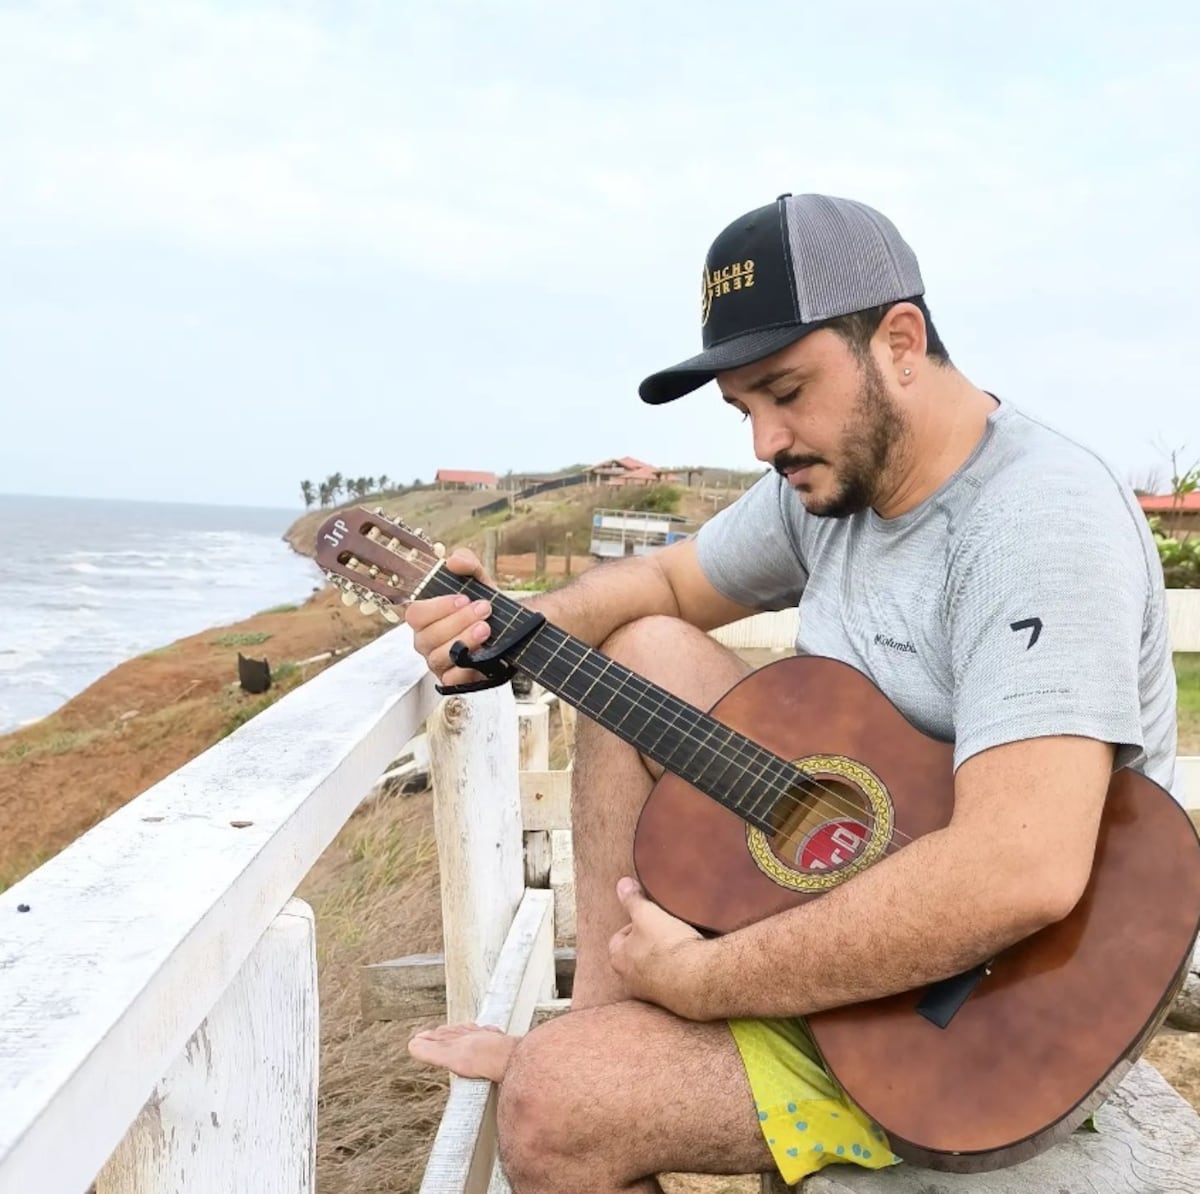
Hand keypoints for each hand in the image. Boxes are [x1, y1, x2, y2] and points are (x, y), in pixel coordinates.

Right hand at [404, 548, 496, 687]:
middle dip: (458, 621)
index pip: (415, 614)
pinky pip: (451, 679)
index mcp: (425, 617)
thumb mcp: (479, 580)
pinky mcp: (452, 680)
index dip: (438, 607)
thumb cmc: (484, 606)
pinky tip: (483, 653)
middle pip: (427, 636)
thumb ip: (467, 564)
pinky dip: (466, 667)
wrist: (510, 630)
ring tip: (486, 628)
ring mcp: (438, 662)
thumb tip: (453, 562)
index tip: (464, 598)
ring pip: (439, 657)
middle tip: (484, 610)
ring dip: (464, 640)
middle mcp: (426, 641)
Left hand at [608, 877, 707, 1017]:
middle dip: (648, 944)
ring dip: (664, 960)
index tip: (651, 918)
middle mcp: (629, 980)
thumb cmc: (668, 946)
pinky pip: (671, 984)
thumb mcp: (647, 913)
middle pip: (635, 955)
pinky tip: (690, 964)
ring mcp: (650, 994)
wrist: (697, 979)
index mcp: (618, 958)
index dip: (635, 924)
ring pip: (653, 971)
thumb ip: (632, 899)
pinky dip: (678, 974)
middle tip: (665, 932)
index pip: (619, 937)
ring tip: (680, 947)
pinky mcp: (671, 1002)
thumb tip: (622, 884)